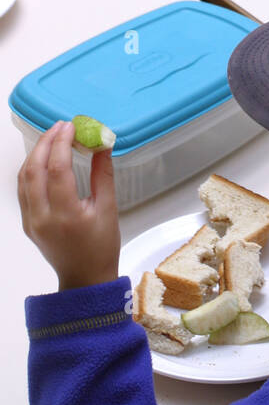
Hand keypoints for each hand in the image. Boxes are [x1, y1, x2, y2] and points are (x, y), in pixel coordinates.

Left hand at [18, 120, 120, 290]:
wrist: (84, 278)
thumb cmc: (102, 245)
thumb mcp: (109, 208)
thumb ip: (104, 173)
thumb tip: (102, 142)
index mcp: (66, 215)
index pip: (57, 169)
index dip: (62, 143)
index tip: (71, 126)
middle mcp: (43, 217)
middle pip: (34, 170)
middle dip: (45, 143)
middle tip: (61, 126)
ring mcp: (31, 221)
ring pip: (23, 178)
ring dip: (35, 154)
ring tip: (52, 137)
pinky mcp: (27, 223)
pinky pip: (23, 190)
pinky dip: (31, 169)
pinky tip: (44, 159)